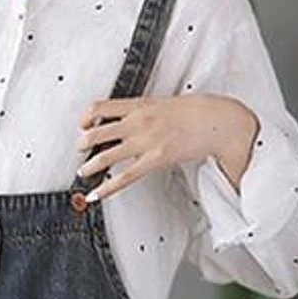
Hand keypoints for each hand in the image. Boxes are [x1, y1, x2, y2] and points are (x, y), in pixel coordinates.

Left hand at [74, 93, 259, 201]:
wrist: (218, 121)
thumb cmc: (196, 112)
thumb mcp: (164, 103)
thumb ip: (145, 111)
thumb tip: (132, 120)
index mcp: (140, 104)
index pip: (102, 107)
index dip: (86, 117)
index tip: (82, 124)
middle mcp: (138, 121)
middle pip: (97, 131)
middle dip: (83, 143)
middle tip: (79, 150)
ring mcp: (145, 141)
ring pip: (106, 154)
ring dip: (90, 165)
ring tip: (82, 171)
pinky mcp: (155, 160)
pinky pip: (124, 177)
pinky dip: (106, 188)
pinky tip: (95, 195)